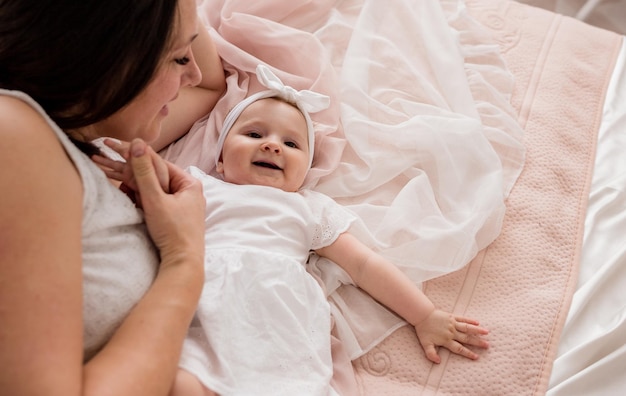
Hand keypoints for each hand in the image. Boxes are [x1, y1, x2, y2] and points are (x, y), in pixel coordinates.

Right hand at [103, 138, 204, 266]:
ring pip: (151, 188)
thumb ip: (144, 173)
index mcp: (188, 183)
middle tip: (102, 157)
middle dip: (127, 170)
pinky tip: (126, 195)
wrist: (183, 264)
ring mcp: (180, 204)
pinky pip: (153, 201)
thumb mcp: (155, 199)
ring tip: (109, 176)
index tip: (111, 144)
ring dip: (131, 185)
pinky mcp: (173, 216)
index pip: (157, 161)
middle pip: (153, 175)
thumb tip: (138, 144)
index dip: (133, 154)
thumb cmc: (173, 232)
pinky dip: (139, 198)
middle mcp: (186, 191)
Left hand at [413, 309, 488, 363]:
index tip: (476, 357)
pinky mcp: (451, 316)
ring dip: (477, 331)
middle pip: (467, 338)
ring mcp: (452, 324)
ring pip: (467, 328)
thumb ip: (431, 354)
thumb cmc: (423, 330)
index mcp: (446, 340)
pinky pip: (462, 319)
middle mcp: (451, 332)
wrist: (421, 314)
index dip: (468, 353)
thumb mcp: (425, 344)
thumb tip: (438, 362)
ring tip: (487, 332)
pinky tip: (477, 322)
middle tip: (487, 346)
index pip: (459, 348)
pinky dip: (470, 320)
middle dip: (477, 342)